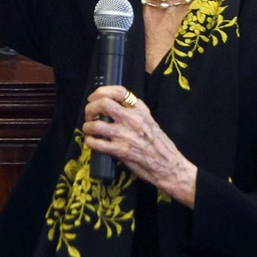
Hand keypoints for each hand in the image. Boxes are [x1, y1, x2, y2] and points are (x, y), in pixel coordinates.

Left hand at [82, 85, 198, 206]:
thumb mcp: (148, 120)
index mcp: (140, 109)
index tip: (94, 97)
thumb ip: (133, 111)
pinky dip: (89, 141)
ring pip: (96, 124)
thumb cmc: (158, 143)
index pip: (118, 91)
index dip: (101, 91)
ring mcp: (125, 135)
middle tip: (89, 115)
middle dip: (90, 108)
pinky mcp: (121, 151)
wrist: (168, 165)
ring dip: (87, 126)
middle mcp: (132, 119)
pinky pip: (97, 143)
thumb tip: (111, 107)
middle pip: (103, 104)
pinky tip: (90, 141)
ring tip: (88, 129)